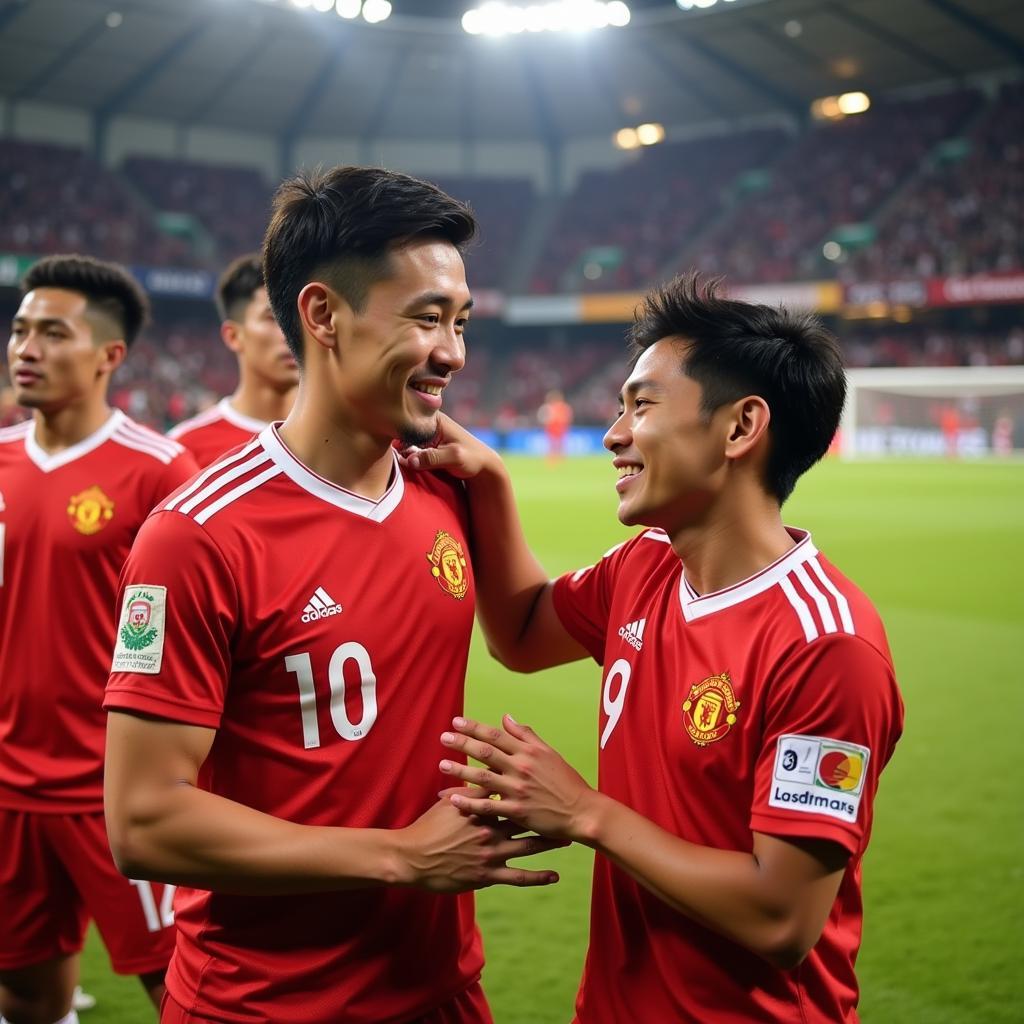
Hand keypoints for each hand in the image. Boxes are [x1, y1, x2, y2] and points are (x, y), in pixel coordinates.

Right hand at [395, 788, 565, 892]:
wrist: (412, 858)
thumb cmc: (429, 828)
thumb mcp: (448, 803)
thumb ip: (469, 789)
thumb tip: (483, 773)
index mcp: (481, 808)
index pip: (510, 792)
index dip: (529, 786)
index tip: (548, 781)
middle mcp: (490, 829)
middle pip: (526, 818)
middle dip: (546, 815)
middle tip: (566, 811)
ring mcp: (491, 853)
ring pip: (528, 846)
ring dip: (549, 843)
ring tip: (567, 839)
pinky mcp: (488, 875)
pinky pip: (518, 877)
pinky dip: (538, 877)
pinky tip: (554, 876)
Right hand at [399, 413, 501, 479]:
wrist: (482, 465)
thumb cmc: (472, 458)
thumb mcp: (454, 457)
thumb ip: (432, 458)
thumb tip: (409, 461)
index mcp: (434, 418)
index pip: (407, 421)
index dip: (395, 430)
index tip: (389, 444)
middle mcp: (427, 422)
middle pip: (402, 429)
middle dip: (395, 441)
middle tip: (393, 456)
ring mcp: (425, 433)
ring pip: (403, 440)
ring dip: (399, 450)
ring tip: (395, 459)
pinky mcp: (424, 445)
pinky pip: (408, 448)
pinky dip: (404, 455)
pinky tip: (402, 462)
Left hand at [439, 716, 598, 842]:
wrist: (582, 811)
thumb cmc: (566, 781)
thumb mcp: (549, 752)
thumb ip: (526, 735)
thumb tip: (506, 717)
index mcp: (528, 752)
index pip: (496, 734)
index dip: (474, 727)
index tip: (456, 721)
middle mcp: (521, 767)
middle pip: (485, 752)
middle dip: (462, 743)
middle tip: (443, 738)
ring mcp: (518, 790)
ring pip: (482, 778)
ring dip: (460, 771)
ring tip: (442, 766)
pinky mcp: (516, 811)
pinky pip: (487, 806)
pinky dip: (469, 802)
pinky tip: (453, 799)